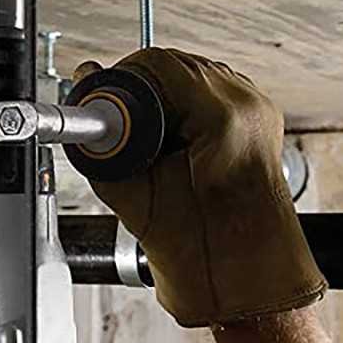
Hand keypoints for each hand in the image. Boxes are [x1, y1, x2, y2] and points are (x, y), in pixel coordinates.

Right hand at [74, 47, 325, 326]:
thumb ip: (100, 144)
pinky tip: (172, 134)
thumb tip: (82, 100)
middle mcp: (248, 108)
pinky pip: (211, 89)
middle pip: (175, 63)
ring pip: (192, 72)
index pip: (157, 63)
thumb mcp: (131, 198)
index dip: (121, 78)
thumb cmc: (204, 253)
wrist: (246, 279)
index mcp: (224, 120)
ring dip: (161, 94)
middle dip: (139, 86)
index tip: (105, 100)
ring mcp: (258, 112)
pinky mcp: (259, 120)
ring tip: (148, 134)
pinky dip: (184, 103)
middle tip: (120, 120)